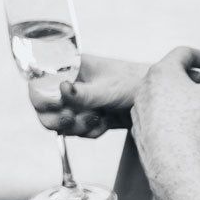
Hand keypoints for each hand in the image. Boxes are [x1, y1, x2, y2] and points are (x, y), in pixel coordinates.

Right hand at [32, 54, 147, 137]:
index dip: (42, 98)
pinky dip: (91, 132)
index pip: (38, 83)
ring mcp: (78, 102)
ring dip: (79, 126)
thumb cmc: (137, 84)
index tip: (59, 106)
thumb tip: (61, 89)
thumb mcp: (110, 89)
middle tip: (75, 119)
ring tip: (99, 119)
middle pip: (43, 108)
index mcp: (69, 68)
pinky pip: (78, 132)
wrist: (161, 103)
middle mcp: (69, 84)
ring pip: (60, 124)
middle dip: (59, 118)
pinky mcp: (88, 117)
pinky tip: (106, 123)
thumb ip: (85, 93)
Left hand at [132, 46, 199, 181]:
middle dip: (197, 81)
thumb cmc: (194, 122)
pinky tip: (188, 129)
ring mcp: (139, 108)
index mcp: (162, 71)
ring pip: (164, 96)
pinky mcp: (139, 128)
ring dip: (183, 100)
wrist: (174, 159)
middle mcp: (144, 86)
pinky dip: (172, 118)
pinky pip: (158, 116)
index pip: (184, 53)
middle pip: (173, 75)